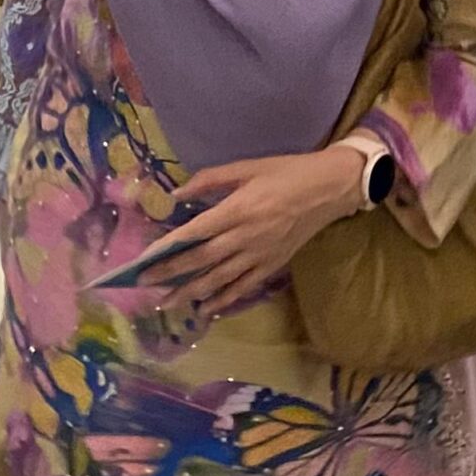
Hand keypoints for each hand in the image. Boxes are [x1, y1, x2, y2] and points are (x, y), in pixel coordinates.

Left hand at [159, 150, 366, 315]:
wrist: (332, 187)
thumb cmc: (289, 172)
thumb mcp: (249, 167)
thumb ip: (211, 179)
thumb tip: (176, 194)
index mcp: (238, 209)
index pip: (193, 233)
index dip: (166, 249)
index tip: (143, 260)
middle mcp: (245, 236)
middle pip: (200, 259)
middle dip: (169, 273)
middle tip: (143, 284)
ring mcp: (260, 253)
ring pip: (219, 278)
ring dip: (191, 292)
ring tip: (167, 302)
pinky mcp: (274, 263)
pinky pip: (244, 286)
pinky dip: (225, 299)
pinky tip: (207, 309)